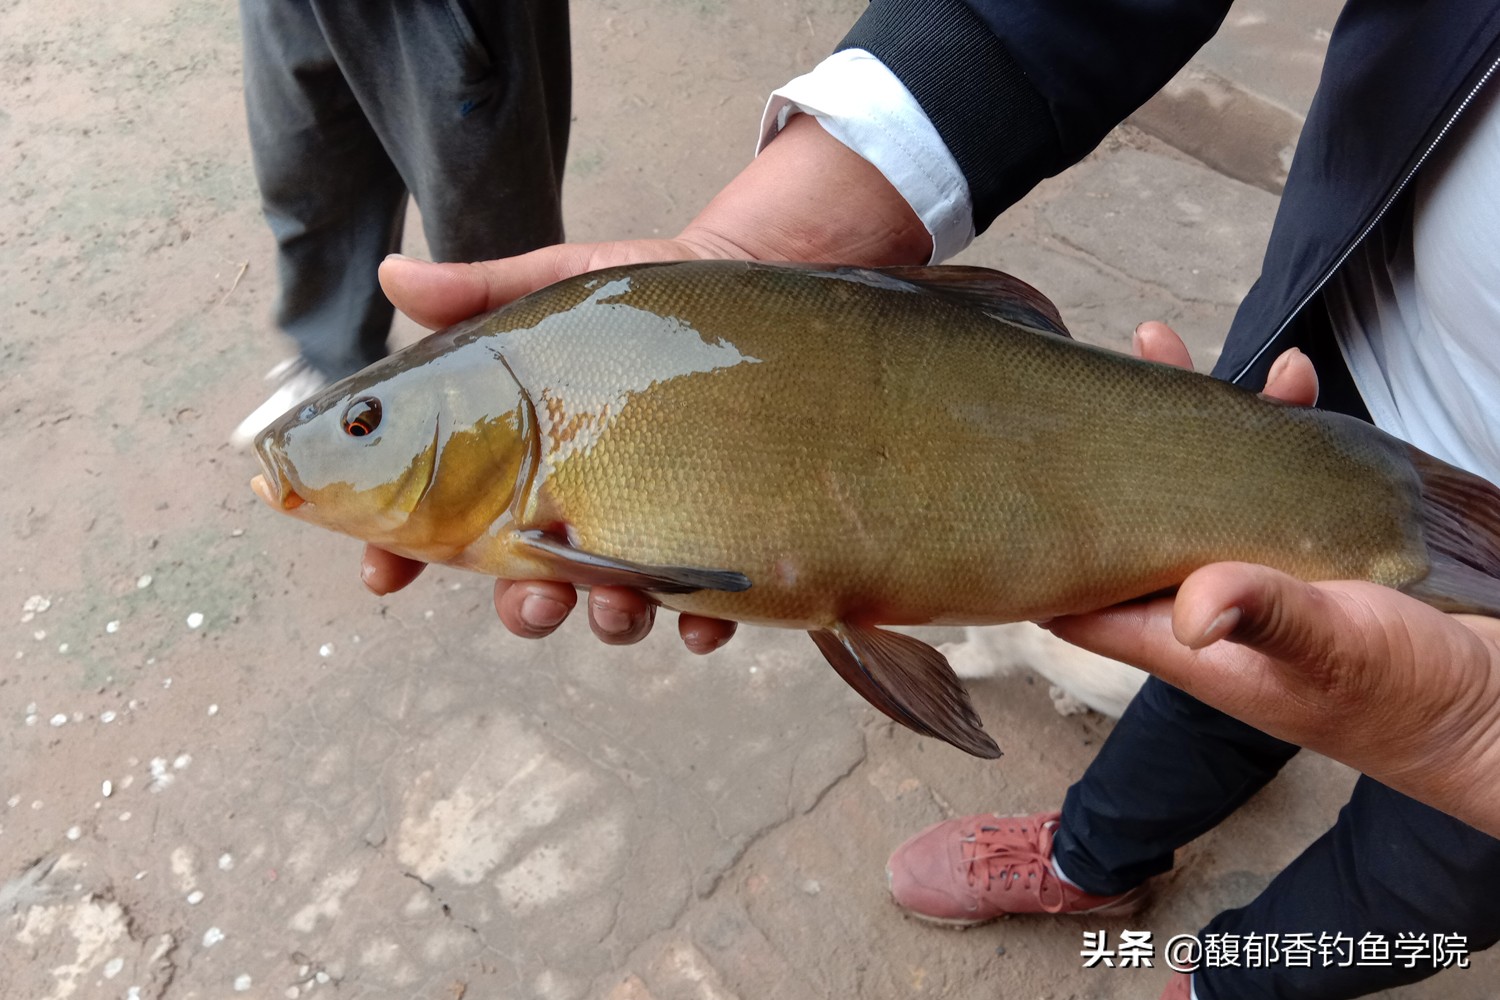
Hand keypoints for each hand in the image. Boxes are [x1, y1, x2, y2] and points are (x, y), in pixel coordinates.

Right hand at [361, 115, 928, 651]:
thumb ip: (476, 294)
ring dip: (609, 622)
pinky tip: (700, 621)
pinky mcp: (716, 541)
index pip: (445, 525)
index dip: (403, 555)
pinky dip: (699, 625)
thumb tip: (392, 277)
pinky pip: (705, 607)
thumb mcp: (556, 286)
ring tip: (620, 605)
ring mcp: (647, 533)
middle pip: (532, 588)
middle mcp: (579, 511)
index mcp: (522, 468)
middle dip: (527, 611)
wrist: (749, 281)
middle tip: (536, 602)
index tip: (386, 573)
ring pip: (613, 609)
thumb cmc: (639, 298)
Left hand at [1045, 326, 1499, 836]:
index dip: (1038, 551)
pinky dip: (1280, 424)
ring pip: (1198, 484)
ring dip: (1184, 422)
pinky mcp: (1318, 541)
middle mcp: (1210, 600)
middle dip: (1104, 455)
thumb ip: (1267, 620)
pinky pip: (1279, 471)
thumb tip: (1191, 608)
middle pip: (1130, 519)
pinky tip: (1293, 378)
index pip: (1081, 597)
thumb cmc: (1412, 698)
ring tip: (1162, 345)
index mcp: (1188, 639)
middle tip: (1087, 377)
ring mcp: (1261, 566)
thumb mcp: (1337, 652)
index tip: (1003, 488)